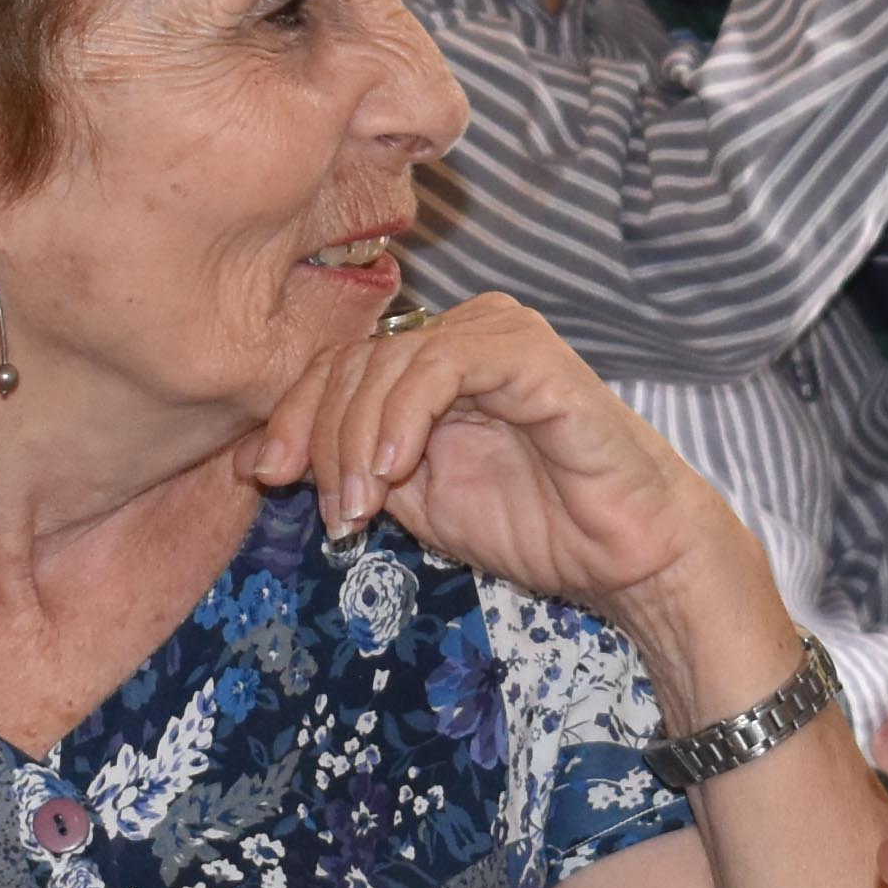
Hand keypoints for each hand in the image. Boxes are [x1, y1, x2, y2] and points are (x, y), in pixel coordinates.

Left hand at [244, 296, 765, 692]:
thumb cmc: (533, 524)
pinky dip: (402, 418)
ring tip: (361, 509)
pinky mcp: (527, 352)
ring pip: (386, 362)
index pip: (335, 366)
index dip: (293, 416)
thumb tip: (264, 456)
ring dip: (356, 442)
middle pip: (351, 361)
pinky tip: (394, 471)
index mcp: (429, 360)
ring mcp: (495, 335)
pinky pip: (440, 365)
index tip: (265, 475)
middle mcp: (459, 333)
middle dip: (320, 438)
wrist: (624, 553)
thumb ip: (349, 466)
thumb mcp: (413, 499)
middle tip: (333, 514)